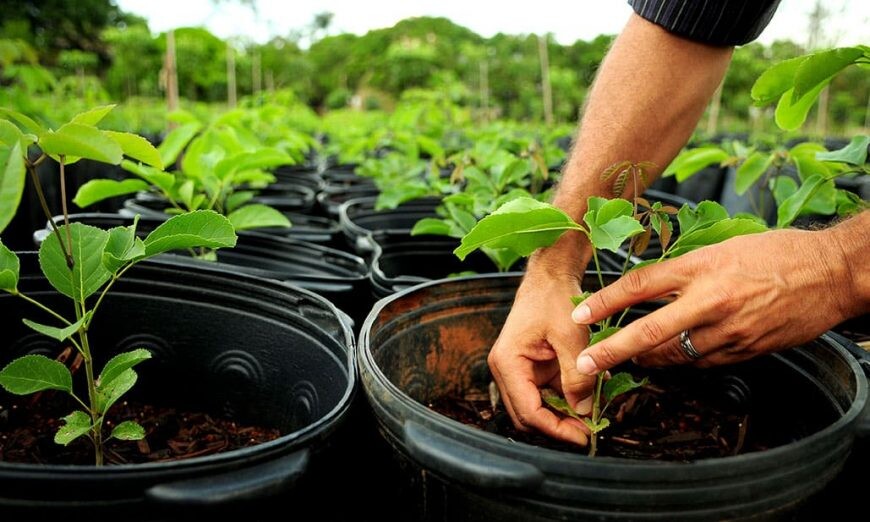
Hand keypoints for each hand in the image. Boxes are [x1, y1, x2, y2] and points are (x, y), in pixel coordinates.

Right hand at [488, 266, 595, 445]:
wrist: (550, 274)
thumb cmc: (553, 297)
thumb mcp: (570, 336)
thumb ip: (577, 374)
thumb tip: (584, 410)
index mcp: (508, 363)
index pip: (528, 411)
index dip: (555, 429)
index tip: (583, 436)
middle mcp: (507, 370)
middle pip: (529, 415)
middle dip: (559, 426)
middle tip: (589, 431)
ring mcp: (520, 369)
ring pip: (540, 407)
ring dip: (565, 413)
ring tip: (594, 414)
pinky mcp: (533, 367)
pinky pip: (549, 392)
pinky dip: (568, 398)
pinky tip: (589, 396)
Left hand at [571, 226, 857, 373]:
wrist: (832, 273)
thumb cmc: (776, 253)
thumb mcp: (722, 249)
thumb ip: (685, 271)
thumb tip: (649, 290)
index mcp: (701, 266)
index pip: (639, 285)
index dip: (604, 302)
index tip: (578, 314)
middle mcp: (710, 300)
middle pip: (649, 331)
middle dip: (612, 351)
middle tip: (584, 365)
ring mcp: (729, 330)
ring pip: (675, 355)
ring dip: (649, 360)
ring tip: (629, 360)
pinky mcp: (747, 350)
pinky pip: (705, 363)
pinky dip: (686, 362)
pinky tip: (677, 358)